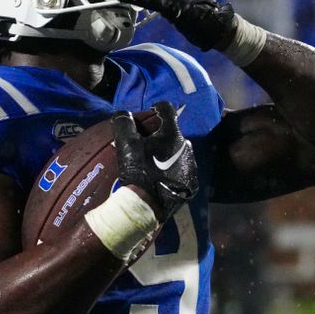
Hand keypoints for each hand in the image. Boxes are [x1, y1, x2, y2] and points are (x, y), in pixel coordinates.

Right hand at [112, 101, 197, 221]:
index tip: (150, 113)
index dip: (157, 108)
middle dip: (161, 135)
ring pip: (179, 151)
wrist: (149, 205)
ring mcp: (191, 165)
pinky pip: (182, 169)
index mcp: (173, 134)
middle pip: (173, 133)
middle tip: (146, 144)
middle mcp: (187, 146)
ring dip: (168, 152)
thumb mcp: (126, 145)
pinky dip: (173, 169)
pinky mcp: (191, 182)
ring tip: (154, 162)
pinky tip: (162, 177)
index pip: (167, 109)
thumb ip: (124, 123)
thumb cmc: (138, 171)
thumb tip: (123, 114)